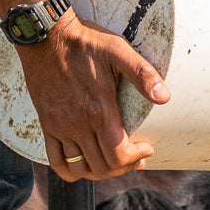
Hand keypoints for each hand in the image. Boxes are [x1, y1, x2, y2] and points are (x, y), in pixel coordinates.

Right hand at [21, 12, 169, 179]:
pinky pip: (55, 160)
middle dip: (123, 166)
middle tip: (137, 156)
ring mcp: (60, 127)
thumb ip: (142, 74)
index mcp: (99, 110)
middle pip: (102, 166)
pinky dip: (70, 171)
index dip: (136, 158)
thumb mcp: (118, 51)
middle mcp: (78, 124)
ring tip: (113, 161)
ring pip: (80, 168)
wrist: (45, 37)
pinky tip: (83, 165)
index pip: (118, 154)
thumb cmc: (84, 42)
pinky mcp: (47, 125)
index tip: (147, 148)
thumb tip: (164, 96)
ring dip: (100, 172)